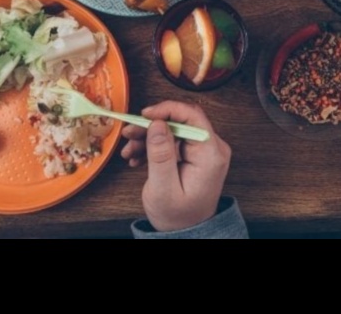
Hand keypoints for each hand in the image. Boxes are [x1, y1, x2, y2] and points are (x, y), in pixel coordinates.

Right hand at [120, 101, 230, 232]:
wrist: (186, 232)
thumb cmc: (177, 216)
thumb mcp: (163, 188)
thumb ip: (160, 155)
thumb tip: (157, 123)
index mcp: (210, 155)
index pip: (193, 117)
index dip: (167, 109)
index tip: (144, 114)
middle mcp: (212, 148)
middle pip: (181, 121)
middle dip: (152, 125)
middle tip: (129, 133)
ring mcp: (204, 151)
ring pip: (174, 129)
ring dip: (149, 136)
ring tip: (129, 150)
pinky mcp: (195, 154)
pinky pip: (173, 140)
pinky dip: (154, 145)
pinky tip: (138, 158)